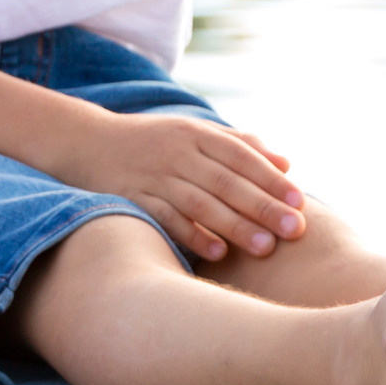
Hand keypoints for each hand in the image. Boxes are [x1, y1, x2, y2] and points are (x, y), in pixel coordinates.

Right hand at [53, 111, 305, 263]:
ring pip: (200, 202)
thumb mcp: (193, 132)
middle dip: (262, 206)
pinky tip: (217, 252)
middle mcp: (177, 152)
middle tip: (295, 230)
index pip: (241, 156)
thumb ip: (239, 145)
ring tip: (265, 248)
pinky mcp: (131, 197)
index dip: (271, 179)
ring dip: (234, 225)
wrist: (86, 141)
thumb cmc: (152, 141)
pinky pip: (166, 218)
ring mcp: (153, 175)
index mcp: (196, 133)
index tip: (300, 202)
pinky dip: (192, 235)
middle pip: (226, 181)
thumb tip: (286, 164)